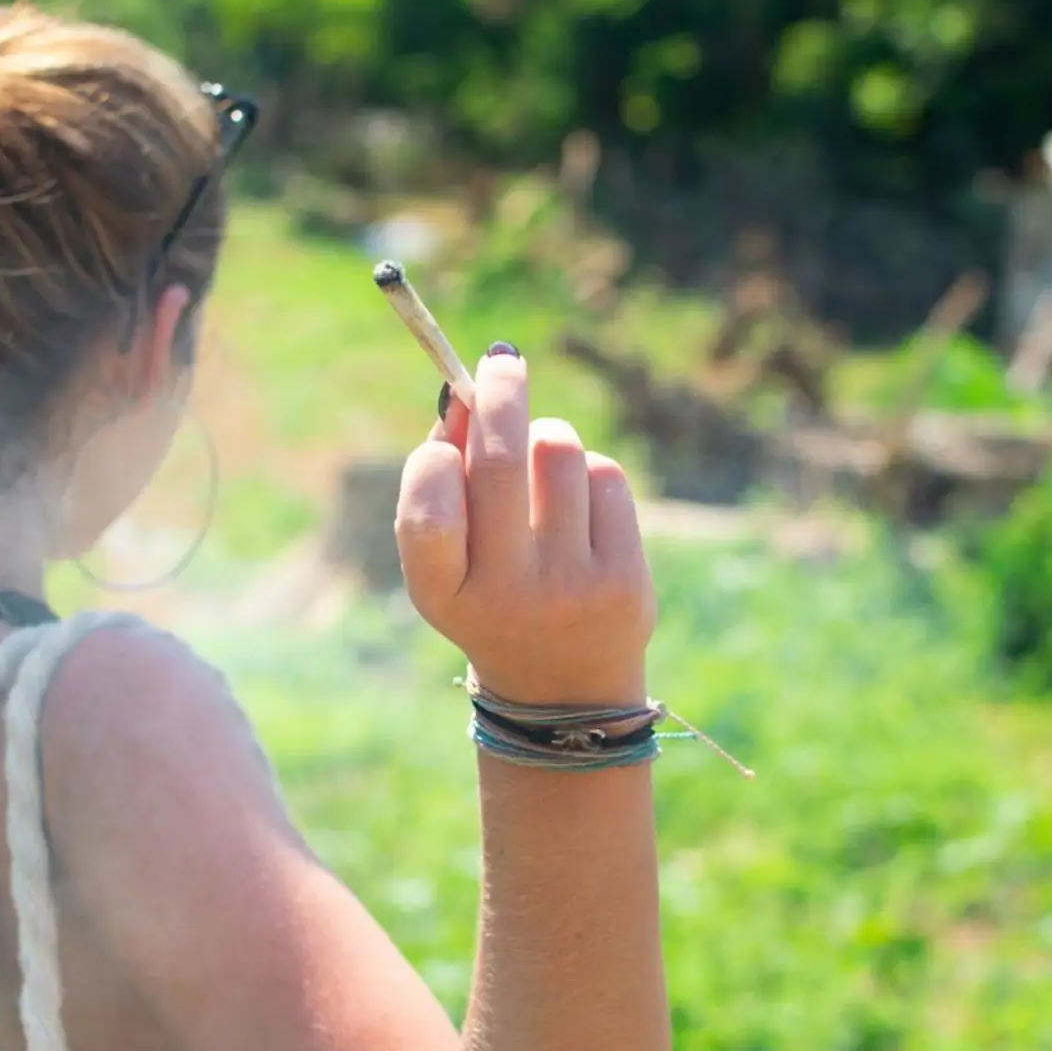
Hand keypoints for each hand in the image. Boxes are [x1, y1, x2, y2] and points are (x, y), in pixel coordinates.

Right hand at [395, 345, 655, 707]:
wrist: (564, 688)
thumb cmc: (489, 597)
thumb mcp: (446, 561)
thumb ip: (439, 484)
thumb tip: (465, 393)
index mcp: (443, 593)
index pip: (426, 514)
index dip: (434, 461)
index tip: (446, 434)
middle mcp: (506, 594)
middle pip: (502, 461)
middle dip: (500, 394)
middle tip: (500, 362)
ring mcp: (570, 586)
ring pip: (558, 451)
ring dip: (547, 438)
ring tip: (542, 470)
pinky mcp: (624, 578)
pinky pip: (604, 476)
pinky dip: (587, 475)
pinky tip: (579, 509)